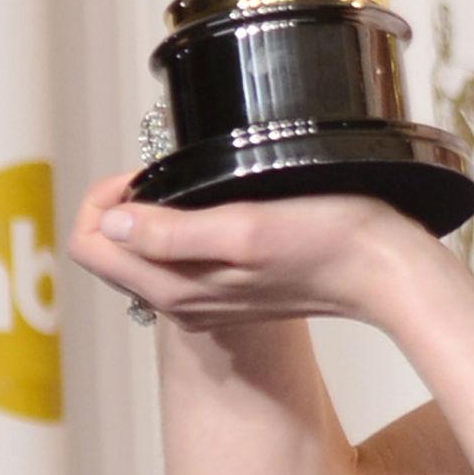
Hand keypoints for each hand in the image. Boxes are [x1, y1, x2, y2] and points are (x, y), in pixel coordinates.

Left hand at [67, 173, 466, 332]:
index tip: (146, 171)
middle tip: (168, 172)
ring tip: (197, 185)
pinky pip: (176, 262)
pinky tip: (220, 208)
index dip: (102, 198)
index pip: (89, 245)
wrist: (383, 270)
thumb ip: (170, 233)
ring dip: (151, 217)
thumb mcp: (244, 227)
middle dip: (122, 205)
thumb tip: (108, 225)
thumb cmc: (326, 240)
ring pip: (141, 257)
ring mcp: (204, 302)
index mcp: (175, 288)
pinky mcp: (229, 294)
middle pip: (108, 254)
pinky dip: (180, 230)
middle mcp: (180, 303)